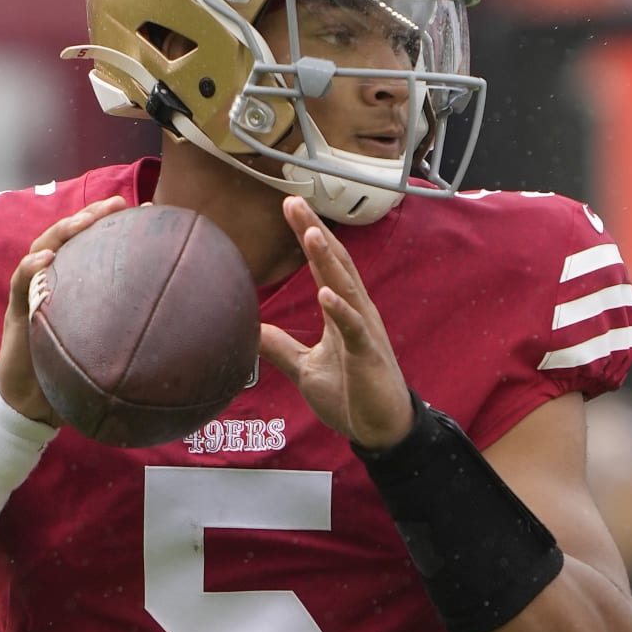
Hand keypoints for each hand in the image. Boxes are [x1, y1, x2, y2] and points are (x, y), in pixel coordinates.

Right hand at [0, 196, 127, 423]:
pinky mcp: (17, 310)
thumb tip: (187, 342)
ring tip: (84, 220)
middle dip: (90, 215)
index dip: (114, 226)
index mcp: (74, 286)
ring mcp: (32, 293)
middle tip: (116, 204)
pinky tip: (47, 257)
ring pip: (42, 248)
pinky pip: (21, 282)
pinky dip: (31, 266)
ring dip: (63, 230)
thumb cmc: (72, 375)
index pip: (93, 246)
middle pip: (68, 237)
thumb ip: (134, 338)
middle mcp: (53, 282)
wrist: (32, 404)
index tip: (145, 210)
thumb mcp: (109, 352)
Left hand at [258, 196, 413, 449]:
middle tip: (293, 202)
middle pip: (335, 264)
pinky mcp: (368, 356)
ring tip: (310, 232)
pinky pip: (353, 329)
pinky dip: (340, 310)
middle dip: (314, 232)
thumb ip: (280, 346)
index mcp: (342, 311)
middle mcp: (356, 312)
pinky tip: (326, 293)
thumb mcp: (305, 367)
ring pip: (345, 287)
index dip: (307, 235)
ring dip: (328, 260)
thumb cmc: (351, 395)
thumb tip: (251, 329)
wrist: (380, 429)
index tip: (288, 206)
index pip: (323, 264)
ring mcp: (364, 332)